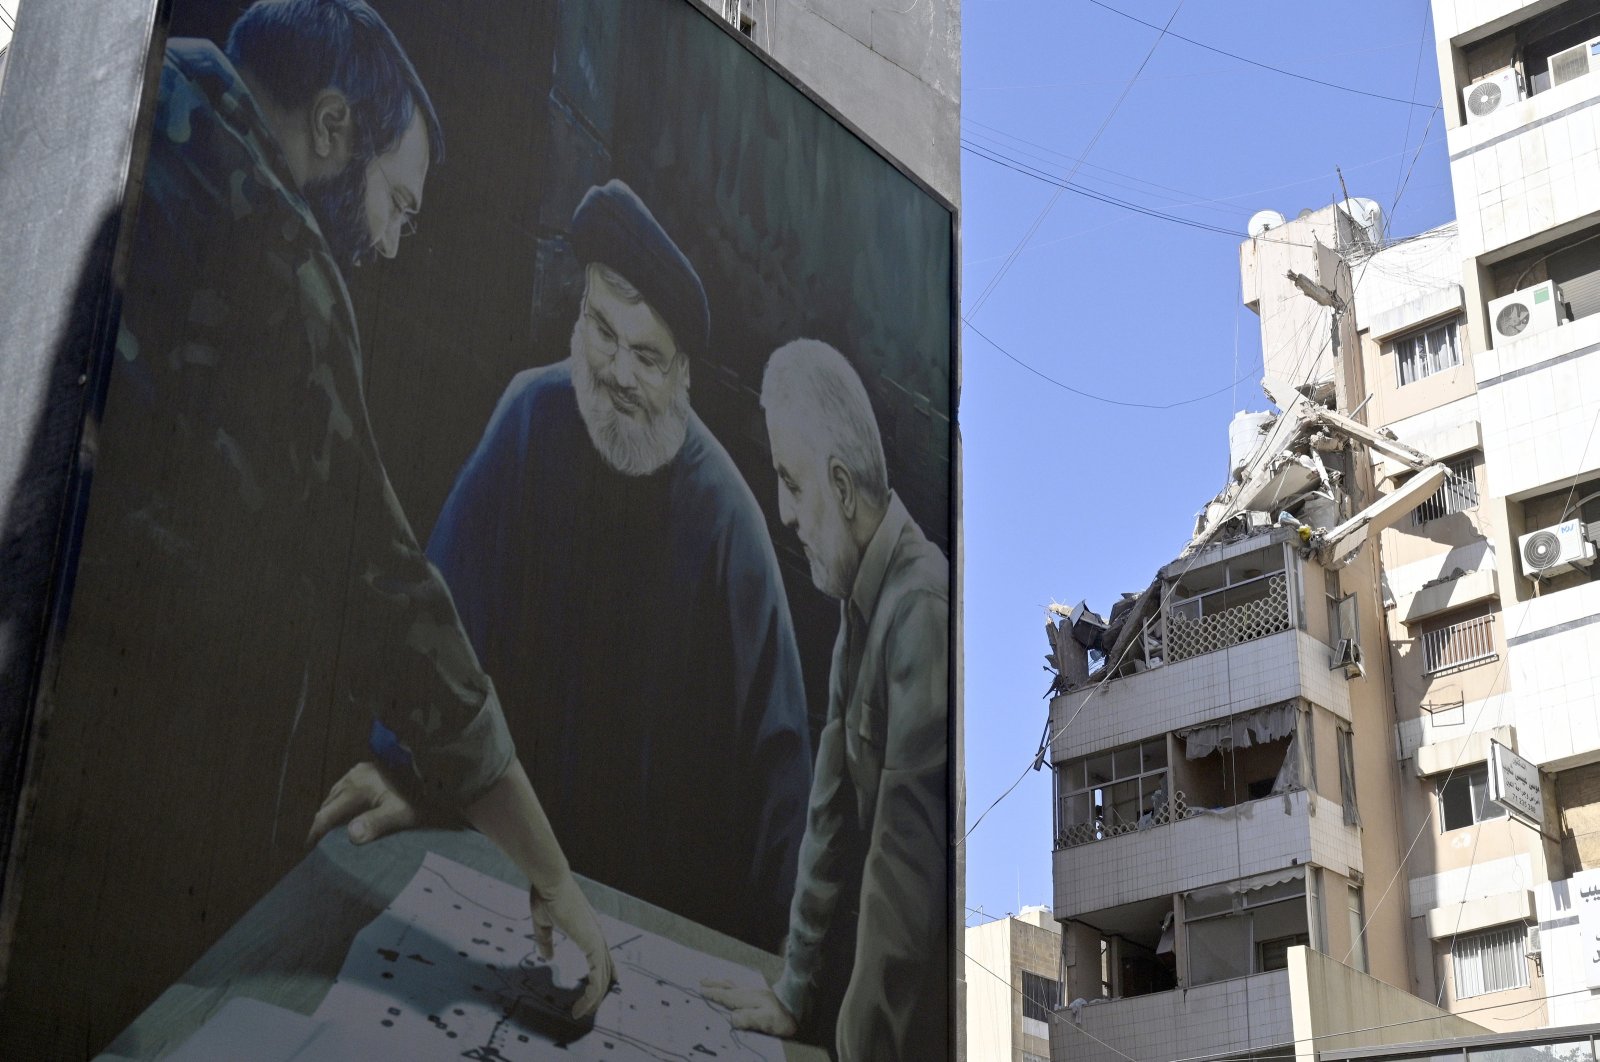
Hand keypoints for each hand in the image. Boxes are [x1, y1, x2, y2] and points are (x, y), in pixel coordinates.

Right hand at [306, 761, 417, 846]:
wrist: (436, 769)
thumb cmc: (421, 794)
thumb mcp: (401, 813)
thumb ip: (376, 824)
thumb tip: (351, 836)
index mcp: (356, 787)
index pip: (326, 815)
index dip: (315, 835)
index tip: (310, 852)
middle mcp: (353, 776)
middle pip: (328, 805)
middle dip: (322, 826)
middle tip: (319, 847)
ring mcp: (360, 771)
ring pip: (336, 796)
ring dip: (332, 814)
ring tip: (332, 834)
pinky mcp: (368, 770)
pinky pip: (346, 789)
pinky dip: (342, 804)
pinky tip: (349, 814)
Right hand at [531, 872, 614, 1018]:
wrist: (550, 882)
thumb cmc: (546, 896)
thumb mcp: (543, 923)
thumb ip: (546, 940)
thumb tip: (548, 957)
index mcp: (588, 928)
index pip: (603, 954)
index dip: (608, 969)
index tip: (611, 982)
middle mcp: (597, 935)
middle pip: (605, 969)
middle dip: (599, 991)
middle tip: (588, 1008)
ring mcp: (597, 940)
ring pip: (602, 979)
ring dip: (592, 999)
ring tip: (580, 1013)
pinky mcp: (593, 945)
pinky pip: (597, 978)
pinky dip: (591, 995)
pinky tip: (581, 1006)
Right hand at [700, 981, 797, 1037]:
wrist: (801, 1011)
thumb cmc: (783, 1019)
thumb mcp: (766, 1021)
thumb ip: (749, 1018)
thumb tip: (731, 1017)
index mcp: (750, 999)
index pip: (728, 997)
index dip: (715, 994)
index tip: (701, 991)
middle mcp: (752, 992)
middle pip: (729, 987)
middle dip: (715, 985)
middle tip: (701, 981)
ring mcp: (757, 992)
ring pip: (735, 985)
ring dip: (722, 983)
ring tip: (712, 980)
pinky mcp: (762, 994)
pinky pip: (742, 987)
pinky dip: (733, 984)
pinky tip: (734, 985)